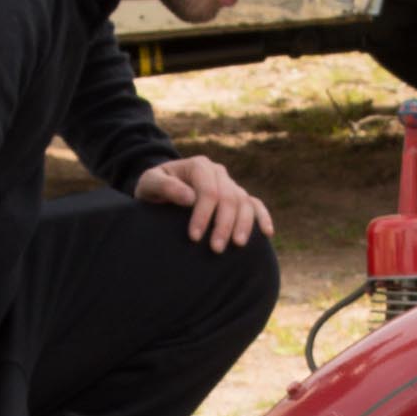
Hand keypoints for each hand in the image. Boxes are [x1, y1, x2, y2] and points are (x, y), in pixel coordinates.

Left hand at [132, 156, 272, 250]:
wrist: (161, 191)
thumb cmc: (153, 189)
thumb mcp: (149, 184)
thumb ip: (165, 187)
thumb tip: (189, 197)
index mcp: (199, 166)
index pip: (208, 191)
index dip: (203, 214)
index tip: (194, 237)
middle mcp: (218, 173)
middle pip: (229, 198)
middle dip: (223, 224)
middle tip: (215, 249)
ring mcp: (230, 184)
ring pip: (245, 202)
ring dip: (243, 225)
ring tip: (236, 245)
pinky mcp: (237, 197)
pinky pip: (255, 205)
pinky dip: (263, 217)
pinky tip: (267, 233)